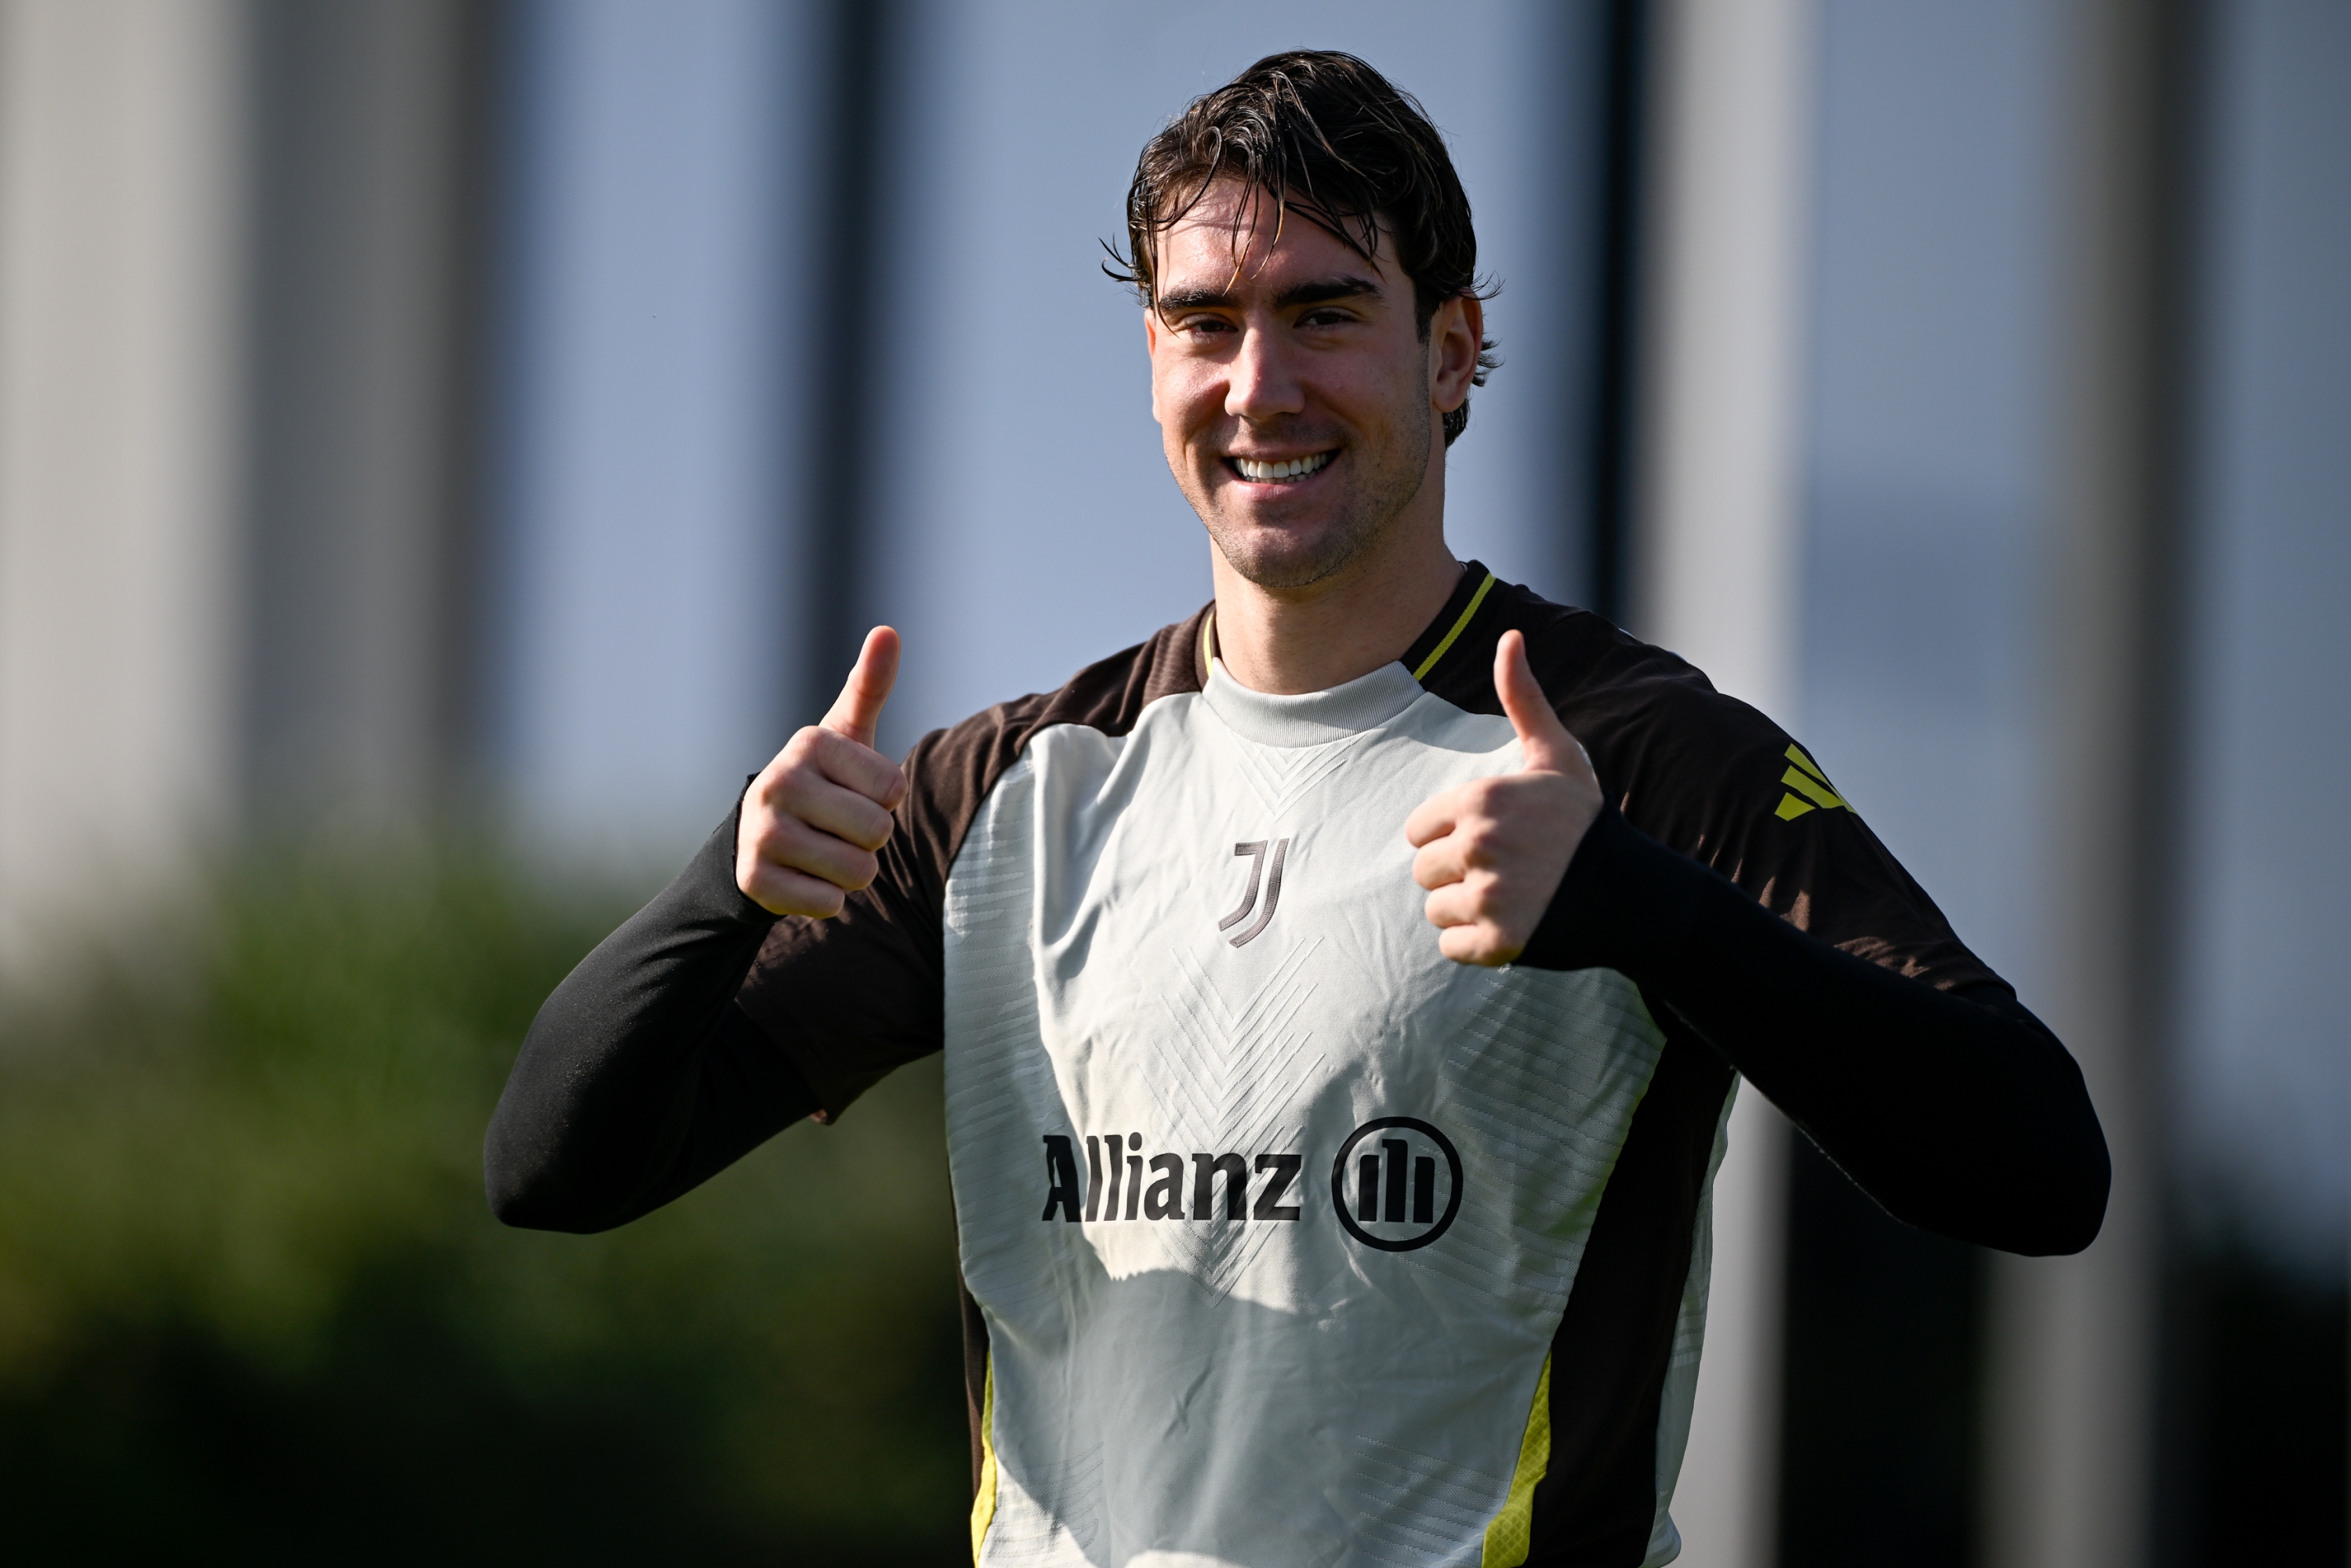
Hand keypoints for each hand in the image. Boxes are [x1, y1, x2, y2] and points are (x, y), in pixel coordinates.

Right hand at [736, 627, 908, 916]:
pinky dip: (828, 900)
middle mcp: (778, 782)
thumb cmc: (823, 780)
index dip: (884, 800)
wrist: (757, 836)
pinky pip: (828, 903)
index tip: (855, 792)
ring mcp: (762, 833)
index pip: (892, 789)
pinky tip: (805, 877)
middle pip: (877, 833)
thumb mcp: (846, 733)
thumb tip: (887, 630)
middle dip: (872, 841)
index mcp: (808, 744)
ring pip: (856, 872)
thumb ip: (869, 685)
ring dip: (853, 873)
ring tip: (825, 852)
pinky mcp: (754, 880)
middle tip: (841, 828)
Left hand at [1404, 630, 1603, 965]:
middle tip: (1507, 871)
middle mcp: (1478, 847)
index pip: (1418, 831)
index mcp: (1479, 801)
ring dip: (1466, 911)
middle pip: (1424, 873)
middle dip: (1458, 875)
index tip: (1493, 838)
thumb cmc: (1584, 821)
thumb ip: (1523, 698)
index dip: (1451, 836)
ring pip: (1437, 911)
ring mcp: (1488, 897)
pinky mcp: (1498, 943)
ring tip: (1513, 898)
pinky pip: (1452, 948)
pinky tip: (1515, 926)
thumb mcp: (1556, 755)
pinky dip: (1478, 945)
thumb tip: (1510, 635)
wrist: (1634, 893)